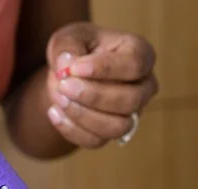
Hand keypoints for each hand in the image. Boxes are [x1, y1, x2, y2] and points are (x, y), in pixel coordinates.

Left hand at [45, 22, 157, 148]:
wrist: (69, 75)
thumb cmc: (77, 50)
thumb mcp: (69, 38)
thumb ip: (67, 46)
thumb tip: (66, 64)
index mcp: (141, 54)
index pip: (135, 64)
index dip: (105, 68)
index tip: (74, 68)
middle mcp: (144, 87)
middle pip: (131, 100)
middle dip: (93, 96)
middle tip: (64, 85)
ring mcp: (132, 114)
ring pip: (118, 127)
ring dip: (84, 116)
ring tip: (59, 99)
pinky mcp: (112, 133)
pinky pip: (96, 141)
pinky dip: (72, 130)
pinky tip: (54, 112)